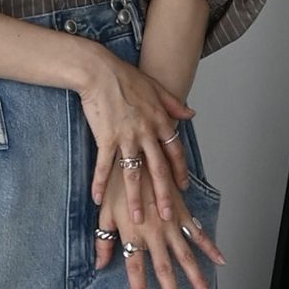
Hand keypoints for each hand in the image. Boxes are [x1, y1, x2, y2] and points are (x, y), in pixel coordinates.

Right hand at [77, 54, 192, 224]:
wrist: (100, 70)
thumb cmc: (126, 77)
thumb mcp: (156, 88)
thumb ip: (174, 104)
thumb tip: (191, 114)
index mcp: (160, 120)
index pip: (175, 151)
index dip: (179, 170)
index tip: (183, 187)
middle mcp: (146, 131)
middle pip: (158, 169)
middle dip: (163, 194)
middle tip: (167, 216)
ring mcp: (126, 136)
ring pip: (134, 173)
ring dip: (135, 197)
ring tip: (136, 218)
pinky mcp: (106, 137)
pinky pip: (104, 165)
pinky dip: (100, 183)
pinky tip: (98, 199)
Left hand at [96, 160, 224, 288]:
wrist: (137, 156)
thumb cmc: (116, 184)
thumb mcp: (103, 212)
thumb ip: (103, 240)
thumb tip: (99, 265)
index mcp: (132, 233)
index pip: (135, 267)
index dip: (140, 288)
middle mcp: (153, 232)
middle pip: (165, 267)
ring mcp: (170, 223)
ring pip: (186, 255)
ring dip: (196, 276)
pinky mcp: (182, 212)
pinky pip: (198, 233)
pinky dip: (210, 247)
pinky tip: (221, 261)